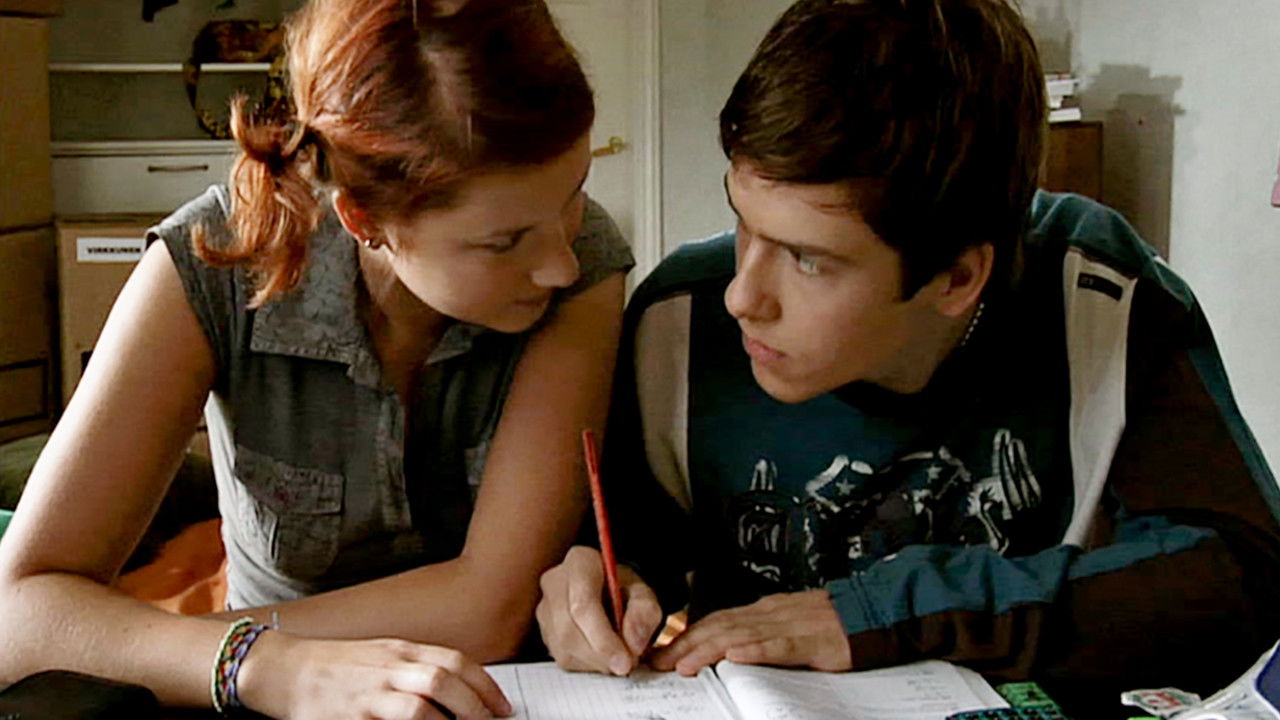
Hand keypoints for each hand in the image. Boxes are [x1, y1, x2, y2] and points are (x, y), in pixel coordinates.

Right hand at [237, 631, 512, 719]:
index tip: (502, 707)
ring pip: (420, 708)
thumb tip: (458, 689)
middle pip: (444, 681)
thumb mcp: (380, 656)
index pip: (455, 661)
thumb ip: (415, 667)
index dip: (485, 685)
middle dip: (476, 707)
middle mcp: (388, 668)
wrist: (281, 670)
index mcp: (400, 650)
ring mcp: (369, 694)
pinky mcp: (350, 718)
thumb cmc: (334, 666)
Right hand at [536, 545, 664, 675]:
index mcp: (580, 562)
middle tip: (626, 666)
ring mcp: (544, 606)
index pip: (583, 605)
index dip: (603, 638)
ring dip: (594, 663)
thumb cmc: (625, 589)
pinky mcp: (544, 629)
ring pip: (563, 648)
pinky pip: (561, 657)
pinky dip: (586, 665)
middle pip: (569, 630)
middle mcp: (554, 581)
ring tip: (618, 658)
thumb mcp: (644, 593)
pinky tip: (603, 656)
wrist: (610, 590)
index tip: (625, 661)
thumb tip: (633, 643)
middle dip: (599, 655)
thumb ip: (645, 612)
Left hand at [649, 590, 851, 675]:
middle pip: (721, 627)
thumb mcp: (788, 625)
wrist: (873, 613)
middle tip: (660, 663)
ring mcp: (791, 624)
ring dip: (710, 650)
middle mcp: (771, 613)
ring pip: (742, 635)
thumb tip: (726, 649)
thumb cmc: (830, 624)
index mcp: (764, 610)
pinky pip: (781, 646)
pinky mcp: (812, 641)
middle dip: (687, 645)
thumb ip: (760, 634)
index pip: (717, 621)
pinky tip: (737, 656)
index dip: (687, 636)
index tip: (662, 653)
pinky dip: (756, 650)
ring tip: (685, 664)